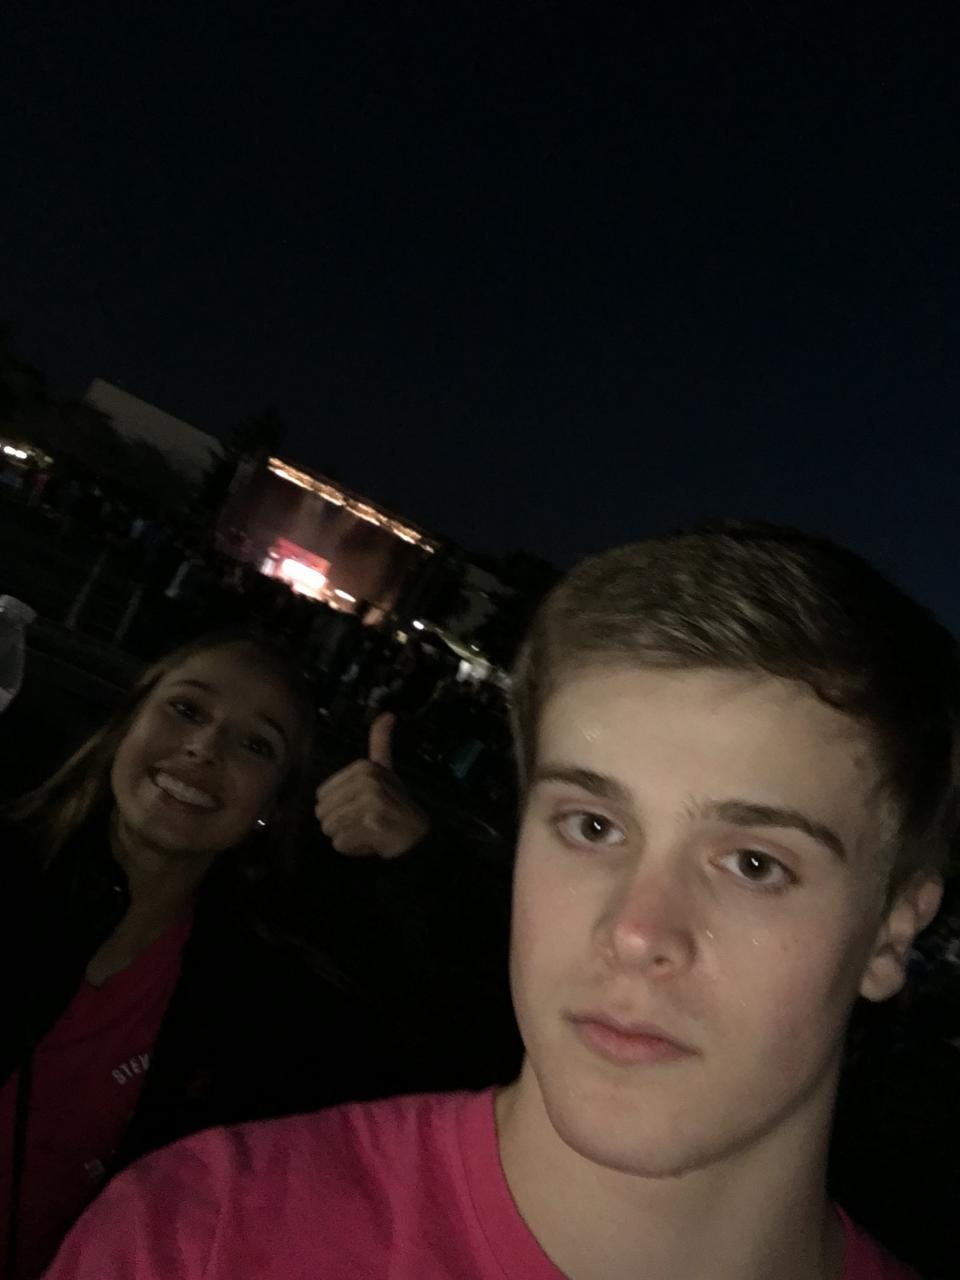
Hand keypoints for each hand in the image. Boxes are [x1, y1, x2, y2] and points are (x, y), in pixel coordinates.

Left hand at [314, 712, 429, 857]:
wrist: (418, 837)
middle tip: (364, 822)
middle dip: (339, 824)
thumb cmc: (395, 803)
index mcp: (364, 767)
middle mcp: (367, 780)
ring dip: (346, 837)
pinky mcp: (373, 822)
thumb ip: (381, 742)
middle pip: (323, 813)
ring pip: (330, 829)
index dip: (337, 807)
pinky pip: (341, 843)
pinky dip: (353, 849)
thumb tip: (389, 713)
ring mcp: (371, 801)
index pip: (321, 796)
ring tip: (367, 831)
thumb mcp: (385, 770)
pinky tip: (371, 843)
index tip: (361, 807)